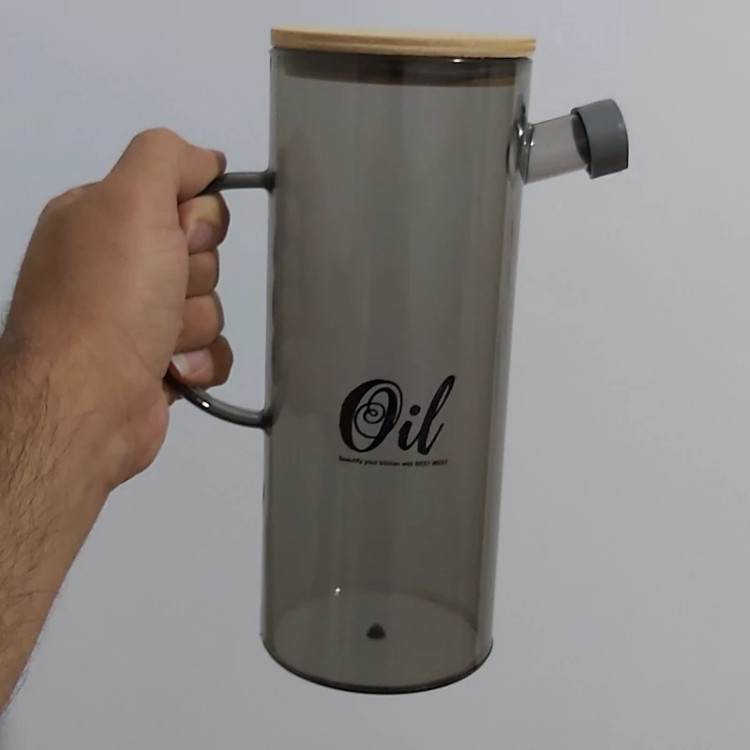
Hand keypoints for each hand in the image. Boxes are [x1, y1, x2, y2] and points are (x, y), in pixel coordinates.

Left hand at [1, 128, 232, 489]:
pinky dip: (201, 358)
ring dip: (194, 324)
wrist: (86, 406)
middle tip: (164, 292)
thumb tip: (205, 158)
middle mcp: (113, 264)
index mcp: (98, 218)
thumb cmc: (107, 302)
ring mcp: (132, 317)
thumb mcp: (129, 201)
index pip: (179, 195)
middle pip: (199, 252)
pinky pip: (208, 347)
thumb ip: (165, 158)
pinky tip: (175, 368)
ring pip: (206, 303)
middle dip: (195, 276)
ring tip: (160, 340)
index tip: (179, 236)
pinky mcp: (154, 361)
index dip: (194, 218)